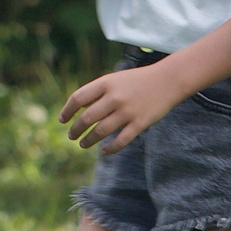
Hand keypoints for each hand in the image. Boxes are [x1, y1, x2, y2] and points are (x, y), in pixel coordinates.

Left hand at [60, 62, 182, 153]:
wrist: (168, 80)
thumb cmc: (138, 80)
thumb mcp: (115, 80)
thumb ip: (97, 92)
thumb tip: (78, 109)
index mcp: (106, 83)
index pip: (78, 98)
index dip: (67, 111)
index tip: (63, 120)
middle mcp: (115, 97)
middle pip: (87, 118)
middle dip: (75, 130)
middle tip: (71, 136)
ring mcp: (128, 111)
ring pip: (101, 131)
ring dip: (88, 140)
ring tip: (83, 144)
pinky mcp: (140, 123)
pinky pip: (120, 141)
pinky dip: (110, 149)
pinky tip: (104, 151)